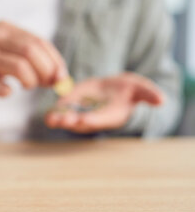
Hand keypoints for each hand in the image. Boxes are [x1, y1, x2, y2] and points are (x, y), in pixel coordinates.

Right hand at [0, 21, 67, 107]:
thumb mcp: (4, 53)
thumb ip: (30, 59)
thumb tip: (60, 77)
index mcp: (4, 29)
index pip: (38, 41)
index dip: (54, 60)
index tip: (62, 77)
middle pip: (31, 51)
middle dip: (46, 70)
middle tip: (48, 84)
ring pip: (19, 66)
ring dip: (31, 81)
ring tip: (28, 86)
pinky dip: (8, 91)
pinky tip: (7, 91)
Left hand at [45, 72, 163, 132]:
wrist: (115, 88)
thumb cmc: (131, 90)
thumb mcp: (142, 89)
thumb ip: (149, 94)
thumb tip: (162, 100)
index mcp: (111, 116)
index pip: (101, 119)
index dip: (92, 120)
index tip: (84, 120)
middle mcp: (95, 117)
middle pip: (81, 123)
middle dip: (71, 122)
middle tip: (62, 120)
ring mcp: (81, 112)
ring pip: (68, 119)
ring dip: (59, 120)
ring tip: (50, 119)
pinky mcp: (72, 104)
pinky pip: (62, 110)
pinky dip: (55, 111)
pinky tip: (48, 112)